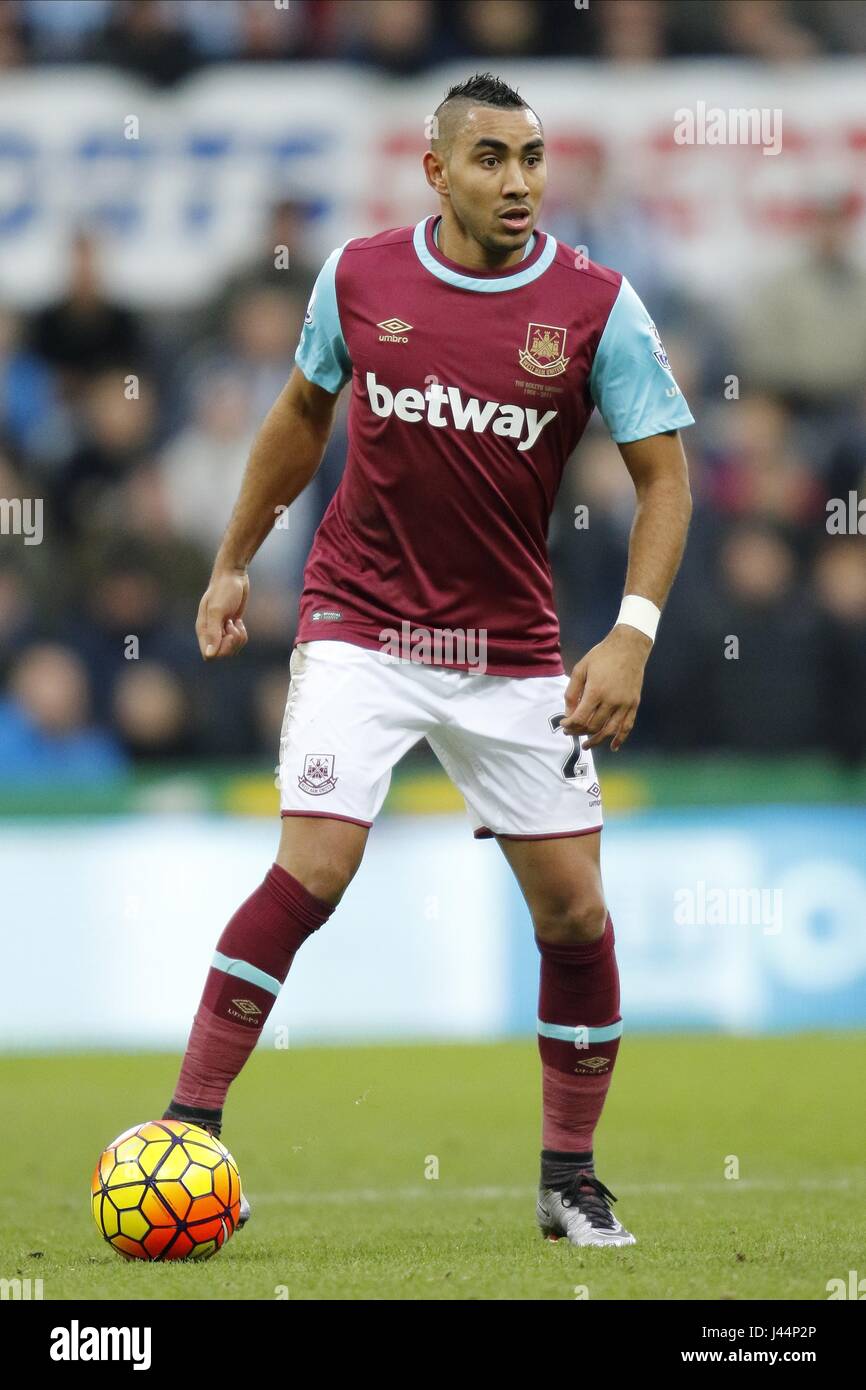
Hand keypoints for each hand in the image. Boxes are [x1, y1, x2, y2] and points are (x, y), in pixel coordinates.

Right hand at [196, 568, 249, 659]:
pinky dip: (242, 633)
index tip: (226, 634)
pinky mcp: (232, 626)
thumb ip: (213, 633)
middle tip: (233, 626)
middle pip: (222, 654)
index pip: (209, 655)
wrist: (233, 575)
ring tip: (235, 622)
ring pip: (231, 648)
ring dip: (238, 638)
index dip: (221, 651)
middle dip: (232, 643)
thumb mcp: (217, 610)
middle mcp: (210, 632)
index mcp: (203, 630)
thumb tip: (209, 655)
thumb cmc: (223, 590)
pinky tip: (239, 621)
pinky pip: (238, 641)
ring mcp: (221, 630)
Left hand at [561, 624, 651, 751]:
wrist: (629, 647)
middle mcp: (611, 701)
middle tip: (571, 732)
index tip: (563, 725)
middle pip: (594, 726)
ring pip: (610, 730)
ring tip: (587, 746)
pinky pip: (627, 726)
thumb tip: (568, 713)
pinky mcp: (634, 704)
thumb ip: (572, 692)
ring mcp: (625, 704)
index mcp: (596, 691)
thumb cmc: (601, 656)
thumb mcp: (580, 669)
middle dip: (579, 732)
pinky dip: (620, 739)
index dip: (569, 725)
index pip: (580, 718)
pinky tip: (612, 747)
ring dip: (597, 741)